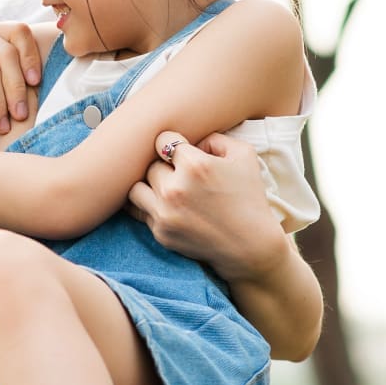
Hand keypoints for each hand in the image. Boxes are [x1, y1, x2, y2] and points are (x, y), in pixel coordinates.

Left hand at [127, 130, 287, 282]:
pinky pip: (140, 212)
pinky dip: (151, 207)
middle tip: (181, 175)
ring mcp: (164, 213)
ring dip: (149, 186)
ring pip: (135, 188)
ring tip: (167, 189)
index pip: (163, 140)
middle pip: (150, 165)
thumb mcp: (244, 155)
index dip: (173, 143)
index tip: (181, 152)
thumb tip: (192, 141)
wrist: (250, 246)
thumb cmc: (249, 197)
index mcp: (194, 166)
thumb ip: (214, 138)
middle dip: (165, 168)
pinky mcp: (160, 232)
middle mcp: (174, 189)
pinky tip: (167, 206)